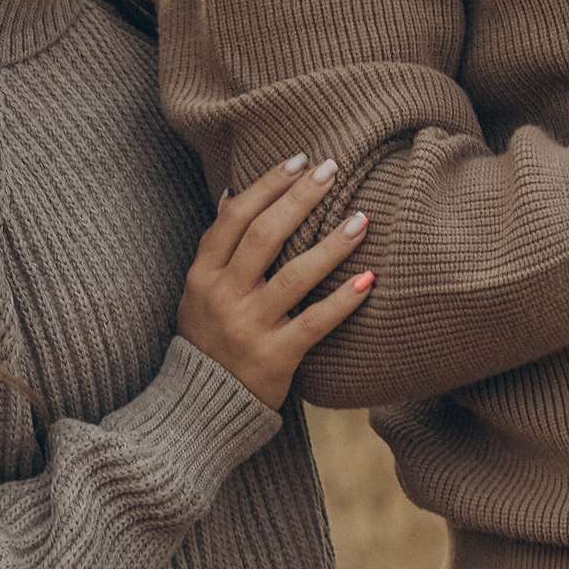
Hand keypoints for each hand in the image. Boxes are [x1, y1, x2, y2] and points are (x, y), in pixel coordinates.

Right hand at [176, 159, 375, 409]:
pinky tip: (369, 279)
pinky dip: (343, 300)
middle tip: (333, 170)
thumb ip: (218, 247)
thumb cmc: (209, 338)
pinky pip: (314, 323)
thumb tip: (234, 191)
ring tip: (362, 218)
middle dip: (300, 198)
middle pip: (264, 236)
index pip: (234, 218)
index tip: (299, 160)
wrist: (200, 408)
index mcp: (202, 275)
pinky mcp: (274, 358)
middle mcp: (222, 297)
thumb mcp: (199, 291)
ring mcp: (248, 328)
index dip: (266, 185)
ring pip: (294, 276)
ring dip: (331, 244)